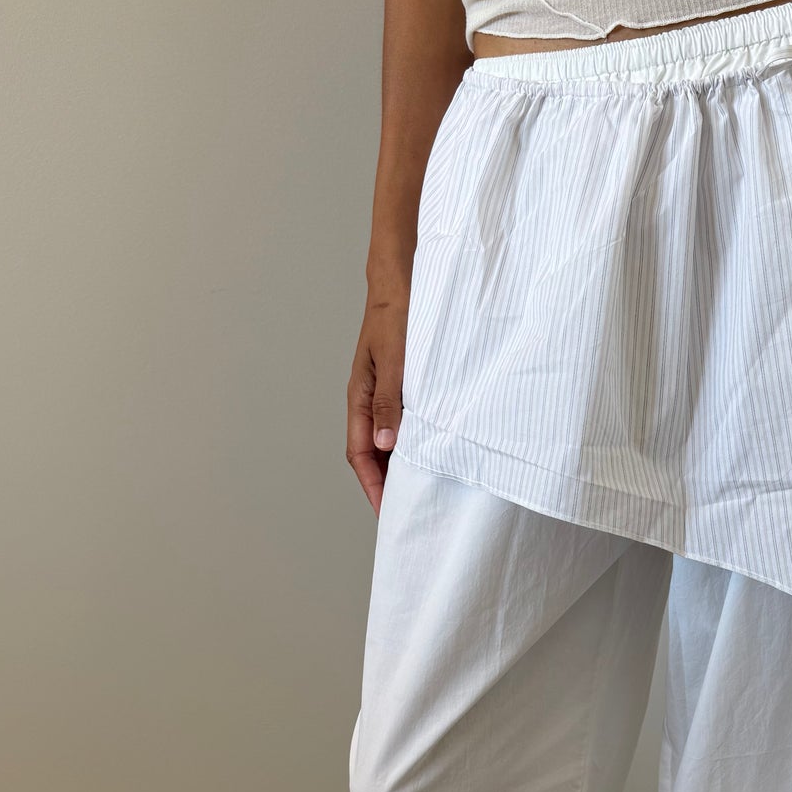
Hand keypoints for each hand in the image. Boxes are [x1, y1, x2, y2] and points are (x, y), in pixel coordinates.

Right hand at [346, 275, 408, 514]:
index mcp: (360, 397)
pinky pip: (403, 421)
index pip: (361, 453)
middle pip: (373, 454)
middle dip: (386, 484)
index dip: (373, 485)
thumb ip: (391, 402)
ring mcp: (386, 393)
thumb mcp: (396, 360)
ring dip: (400, 465)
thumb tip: (386, 445)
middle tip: (408, 511)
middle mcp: (370, 399)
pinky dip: (413, 442)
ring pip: (389, 439)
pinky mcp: (403, 385)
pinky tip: (431, 451)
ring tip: (421, 490)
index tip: (388, 512)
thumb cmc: (397, 314)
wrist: (403, 279)